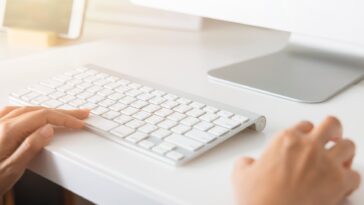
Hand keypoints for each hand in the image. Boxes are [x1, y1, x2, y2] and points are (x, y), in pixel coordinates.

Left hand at [0, 106, 88, 196]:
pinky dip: (31, 110)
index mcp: (7, 132)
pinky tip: (34, 112)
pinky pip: (14, 111)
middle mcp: (1, 123)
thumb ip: (30, 148)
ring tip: (64, 113)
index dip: (64, 118)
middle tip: (81, 114)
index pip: (43, 116)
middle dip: (62, 111)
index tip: (79, 122)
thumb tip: (48, 129)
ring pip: (27, 109)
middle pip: (38, 110)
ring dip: (49, 109)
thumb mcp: (10, 170)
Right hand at [232, 116, 360, 204]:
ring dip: (344, 152)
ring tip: (338, 159)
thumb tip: (248, 164)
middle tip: (330, 138)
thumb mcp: (241, 174)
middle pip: (332, 125)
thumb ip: (246, 162)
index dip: (306, 132)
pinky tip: (341, 182)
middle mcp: (308, 146)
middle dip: (333, 131)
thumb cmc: (258, 198)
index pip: (304, 125)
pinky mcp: (338, 183)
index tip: (305, 139)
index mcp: (285, 140)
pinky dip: (349, 178)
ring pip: (349, 145)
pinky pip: (355, 174)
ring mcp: (326, 163)